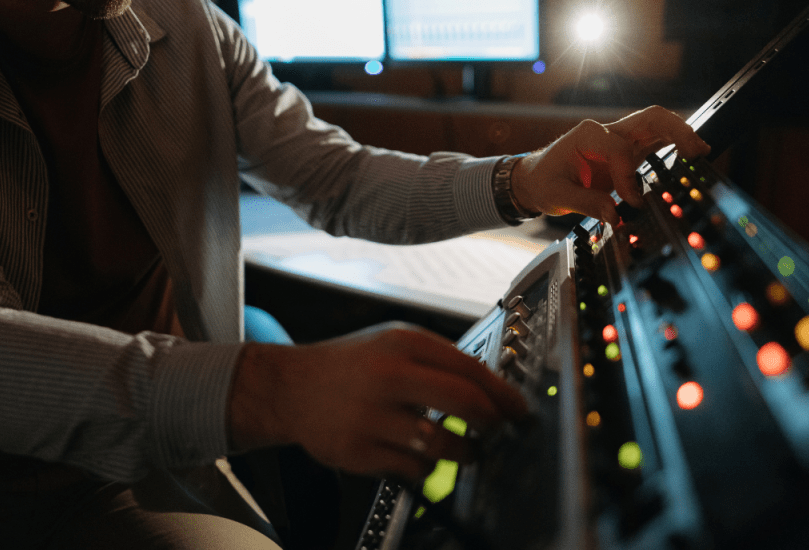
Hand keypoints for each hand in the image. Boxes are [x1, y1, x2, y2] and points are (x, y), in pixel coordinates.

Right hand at [229, 323, 527, 481]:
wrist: (290, 388)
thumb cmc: (350, 366)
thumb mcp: (393, 342)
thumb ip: (438, 360)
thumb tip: (491, 388)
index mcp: (404, 343)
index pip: (471, 368)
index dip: (504, 394)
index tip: (518, 409)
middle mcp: (388, 376)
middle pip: (465, 402)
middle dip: (492, 423)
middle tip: (497, 430)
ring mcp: (371, 415)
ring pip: (442, 442)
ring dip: (465, 451)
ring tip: (467, 450)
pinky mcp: (358, 450)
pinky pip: (413, 467)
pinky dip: (426, 466)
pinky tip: (421, 454)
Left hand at [510, 105, 711, 226]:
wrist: (535, 179)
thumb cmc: (543, 182)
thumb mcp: (557, 196)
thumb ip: (587, 204)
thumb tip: (616, 216)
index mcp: (588, 135)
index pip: (620, 149)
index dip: (627, 176)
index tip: (629, 201)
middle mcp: (607, 132)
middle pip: (650, 118)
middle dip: (676, 130)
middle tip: (695, 150)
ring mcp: (621, 140)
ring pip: (658, 126)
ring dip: (681, 135)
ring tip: (701, 152)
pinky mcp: (629, 154)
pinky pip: (656, 143)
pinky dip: (675, 147)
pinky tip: (690, 157)